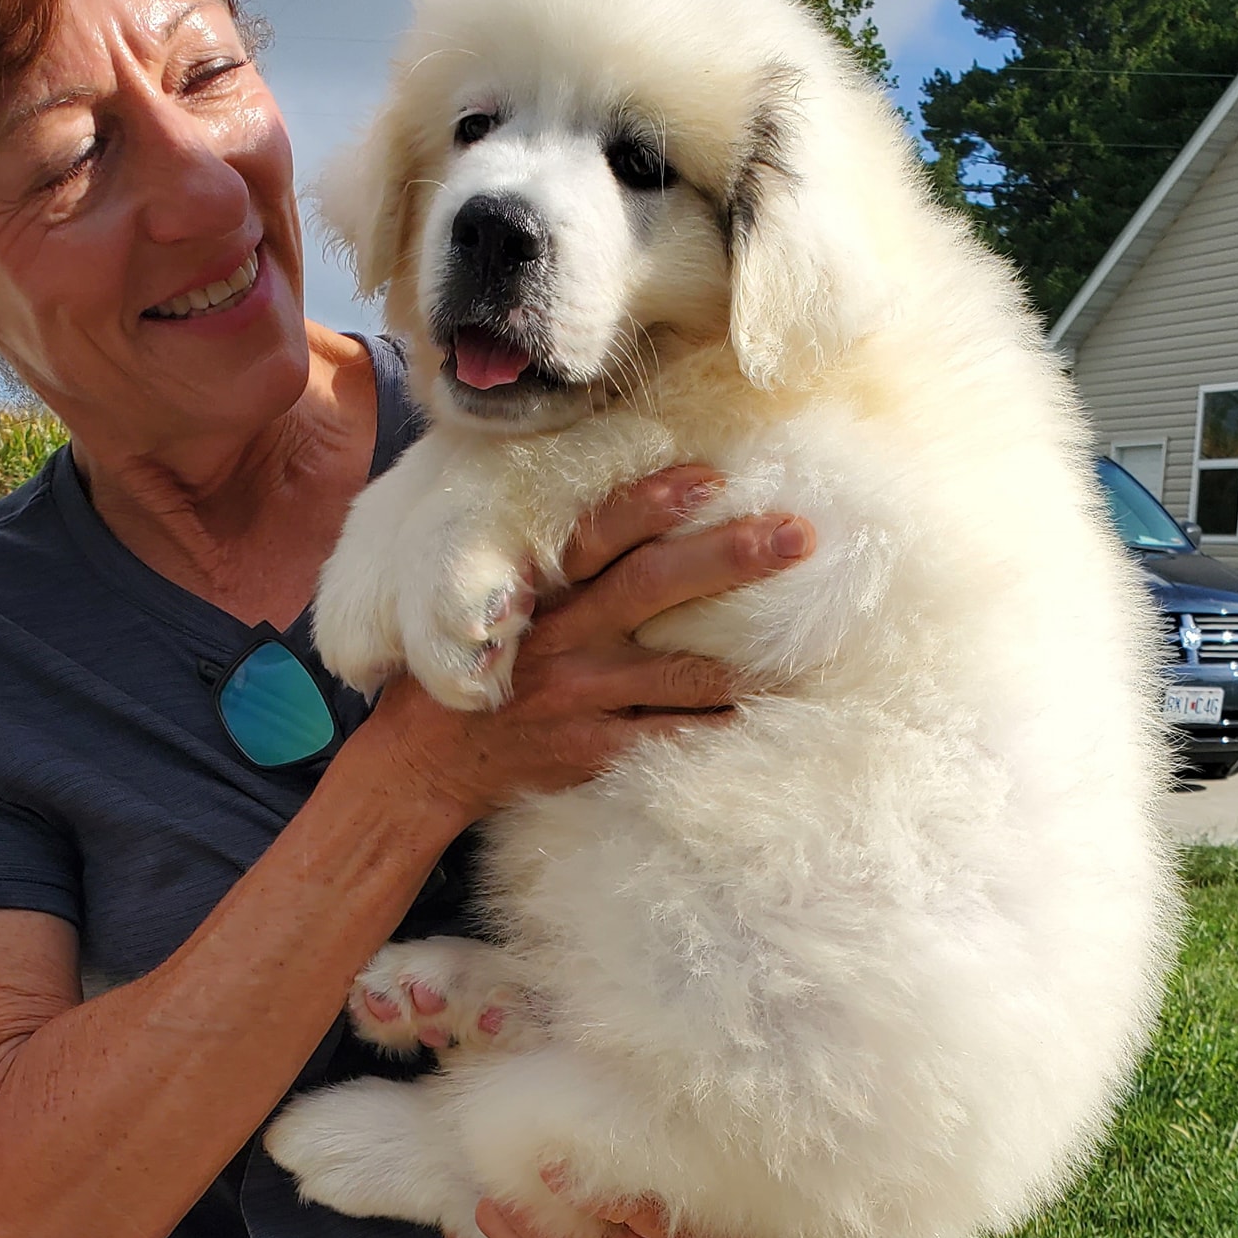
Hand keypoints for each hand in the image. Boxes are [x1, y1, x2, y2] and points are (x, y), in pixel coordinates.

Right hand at [372, 466, 812, 823]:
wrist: (425, 759)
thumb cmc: (479, 661)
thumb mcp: (499, 600)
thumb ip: (560, 564)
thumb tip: (636, 506)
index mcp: (544, 592)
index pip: (597, 535)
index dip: (651, 503)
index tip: (711, 477)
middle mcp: (565, 638)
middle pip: (655, 586)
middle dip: (731, 557)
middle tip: (799, 535)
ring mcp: (583, 698)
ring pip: (683, 675)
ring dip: (748, 661)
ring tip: (811, 641)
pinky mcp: (595, 751)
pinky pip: (672, 740)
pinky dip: (718, 728)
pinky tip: (760, 716)